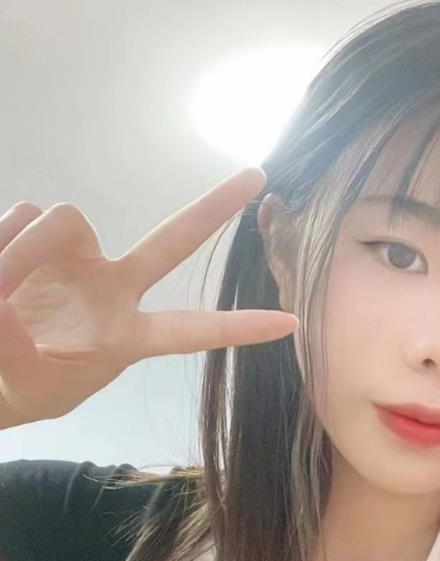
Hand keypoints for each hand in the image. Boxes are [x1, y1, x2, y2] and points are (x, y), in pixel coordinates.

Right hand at [0, 168, 297, 424]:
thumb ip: (15, 344)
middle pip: (174, 241)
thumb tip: (4, 296)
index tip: (290, 323)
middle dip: (215, 208)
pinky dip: (1, 240)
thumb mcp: (27, 384)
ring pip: (64, 219)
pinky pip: (23, 216)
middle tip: (259, 174)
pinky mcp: (44, 240)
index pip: (190, 331)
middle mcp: (114, 289)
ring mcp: (82, 261)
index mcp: (126, 336)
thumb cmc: (19, 386)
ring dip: (23, 248)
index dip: (237, 328)